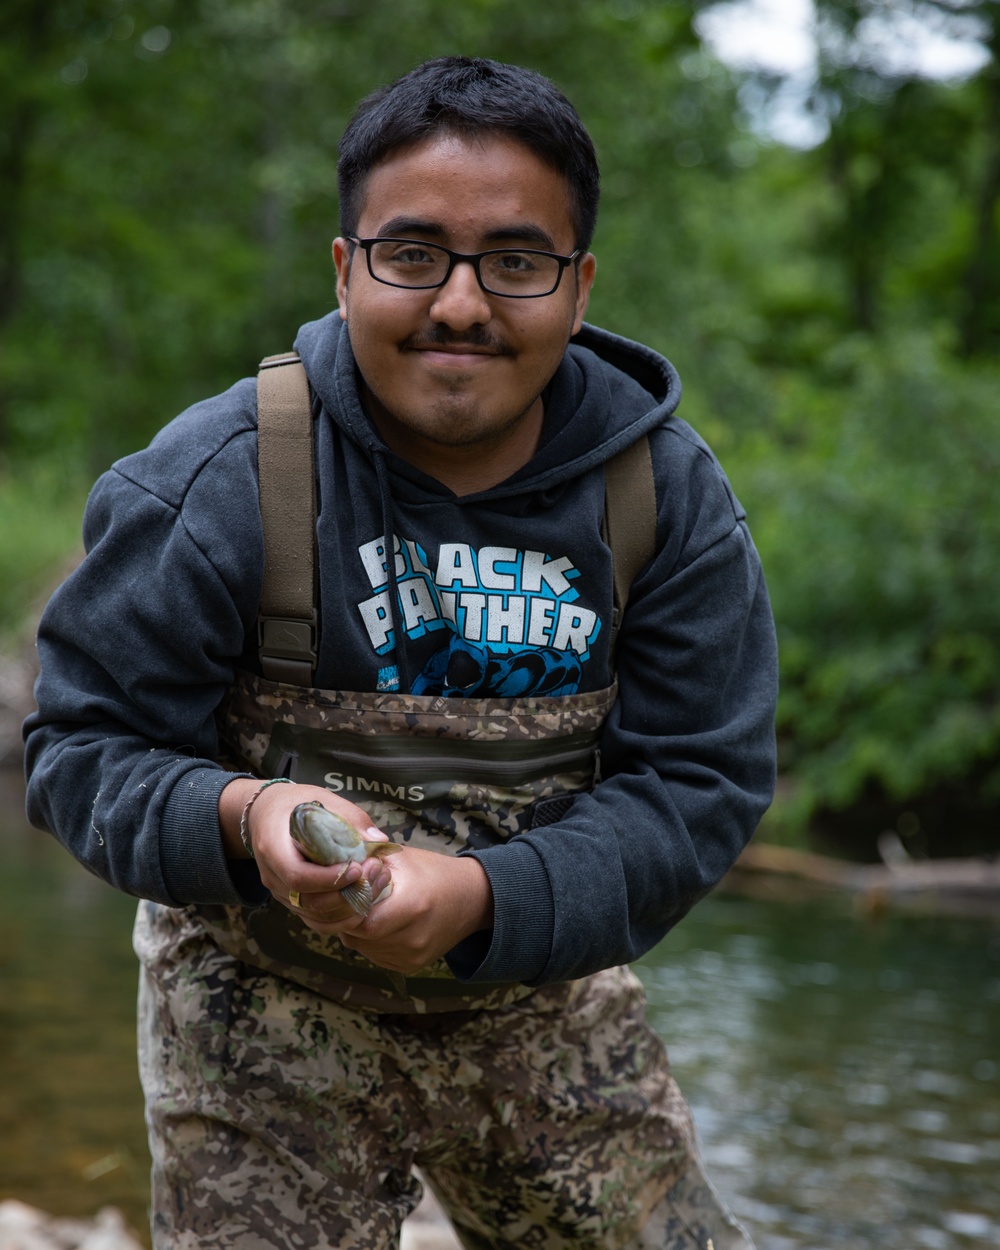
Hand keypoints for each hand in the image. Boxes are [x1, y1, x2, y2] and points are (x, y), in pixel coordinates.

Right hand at [218, 779, 391, 930]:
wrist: (266, 814)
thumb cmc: (295, 804)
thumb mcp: (321, 800)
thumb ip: (350, 818)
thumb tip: (379, 841)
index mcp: (273, 847)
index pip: (297, 875)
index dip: (328, 879)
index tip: (357, 869)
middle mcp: (272, 875)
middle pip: (307, 900)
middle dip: (344, 895)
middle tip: (373, 877)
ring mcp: (280, 892)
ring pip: (312, 915)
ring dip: (346, 910)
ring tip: (373, 889)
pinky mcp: (291, 900)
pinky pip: (314, 919)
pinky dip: (340, 918)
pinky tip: (362, 904)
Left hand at [307, 846, 494, 975]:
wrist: (472, 899)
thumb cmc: (433, 872)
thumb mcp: (401, 858)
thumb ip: (366, 861)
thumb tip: (329, 863)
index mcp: (412, 906)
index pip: (362, 919)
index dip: (347, 905)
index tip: (343, 890)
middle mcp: (413, 938)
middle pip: (360, 936)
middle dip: (346, 917)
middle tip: (344, 899)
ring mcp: (412, 957)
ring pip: (363, 948)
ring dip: (354, 930)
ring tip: (361, 909)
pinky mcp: (411, 966)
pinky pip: (375, 955)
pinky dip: (368, 941)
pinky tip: (376, 923)